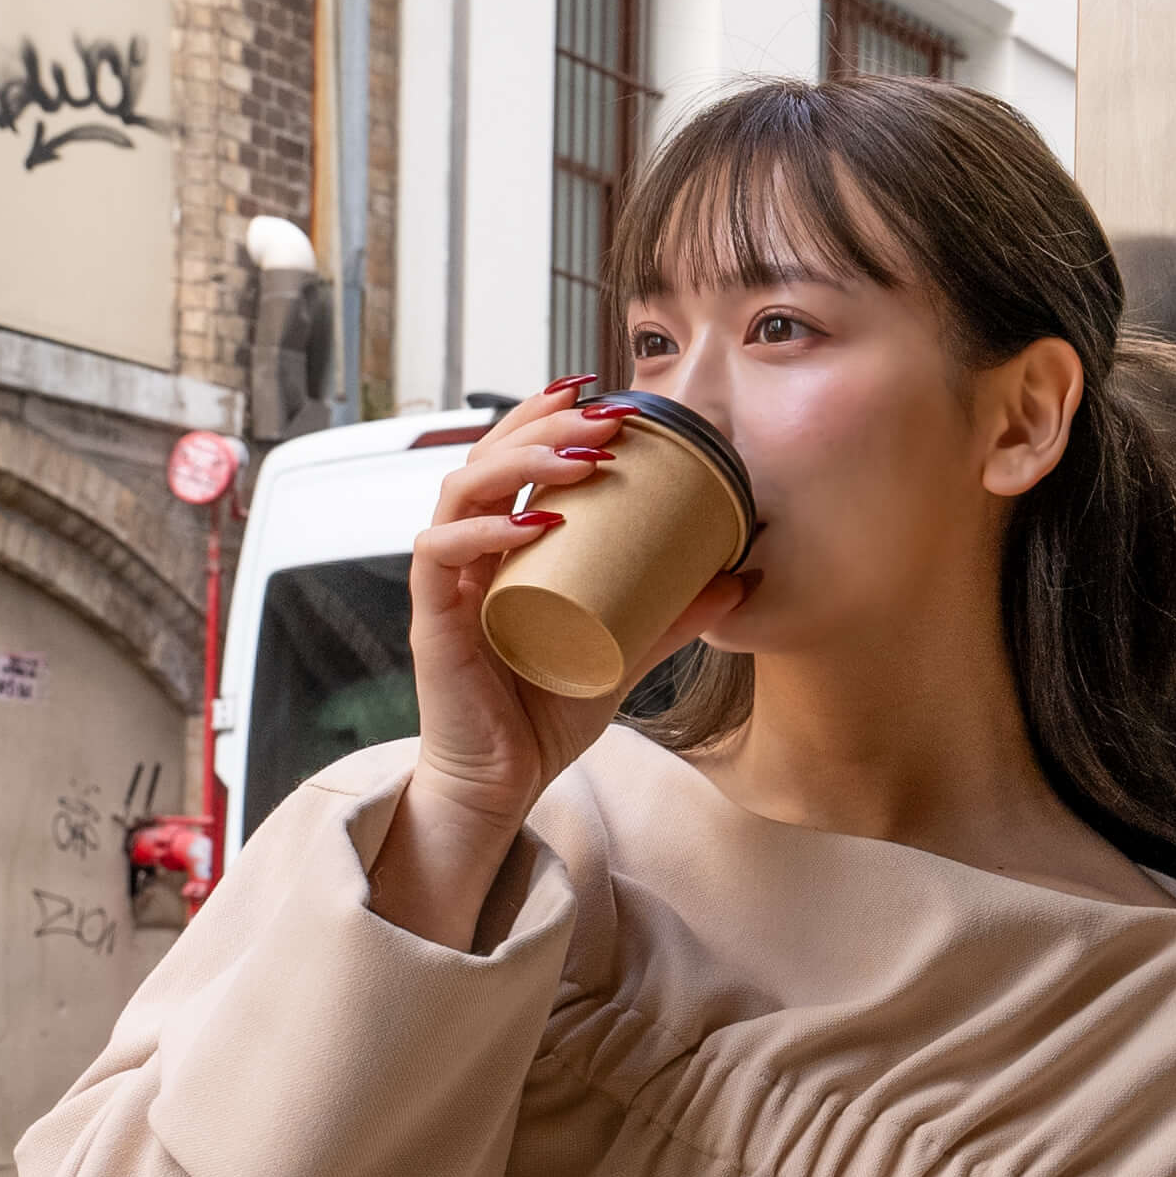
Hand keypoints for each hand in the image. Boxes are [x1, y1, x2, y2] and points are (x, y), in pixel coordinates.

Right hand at [370, 379, 748, 942]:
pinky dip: (488, 530)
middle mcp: (470, 550)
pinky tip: (537, 521)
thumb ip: (674, 616)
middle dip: (547, 421)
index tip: (607, 392)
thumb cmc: (546, 713)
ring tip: (581, 455)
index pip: (518, 458)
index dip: (552, 415)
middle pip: (491, 456)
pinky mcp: (433, 618)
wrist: (505, 783)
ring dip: (520, 460)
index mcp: (505, 546)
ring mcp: (447, 580)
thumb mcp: (626, 653)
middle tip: (608, 411)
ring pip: (460, 488)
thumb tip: (742, 579)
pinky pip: (442, 554)